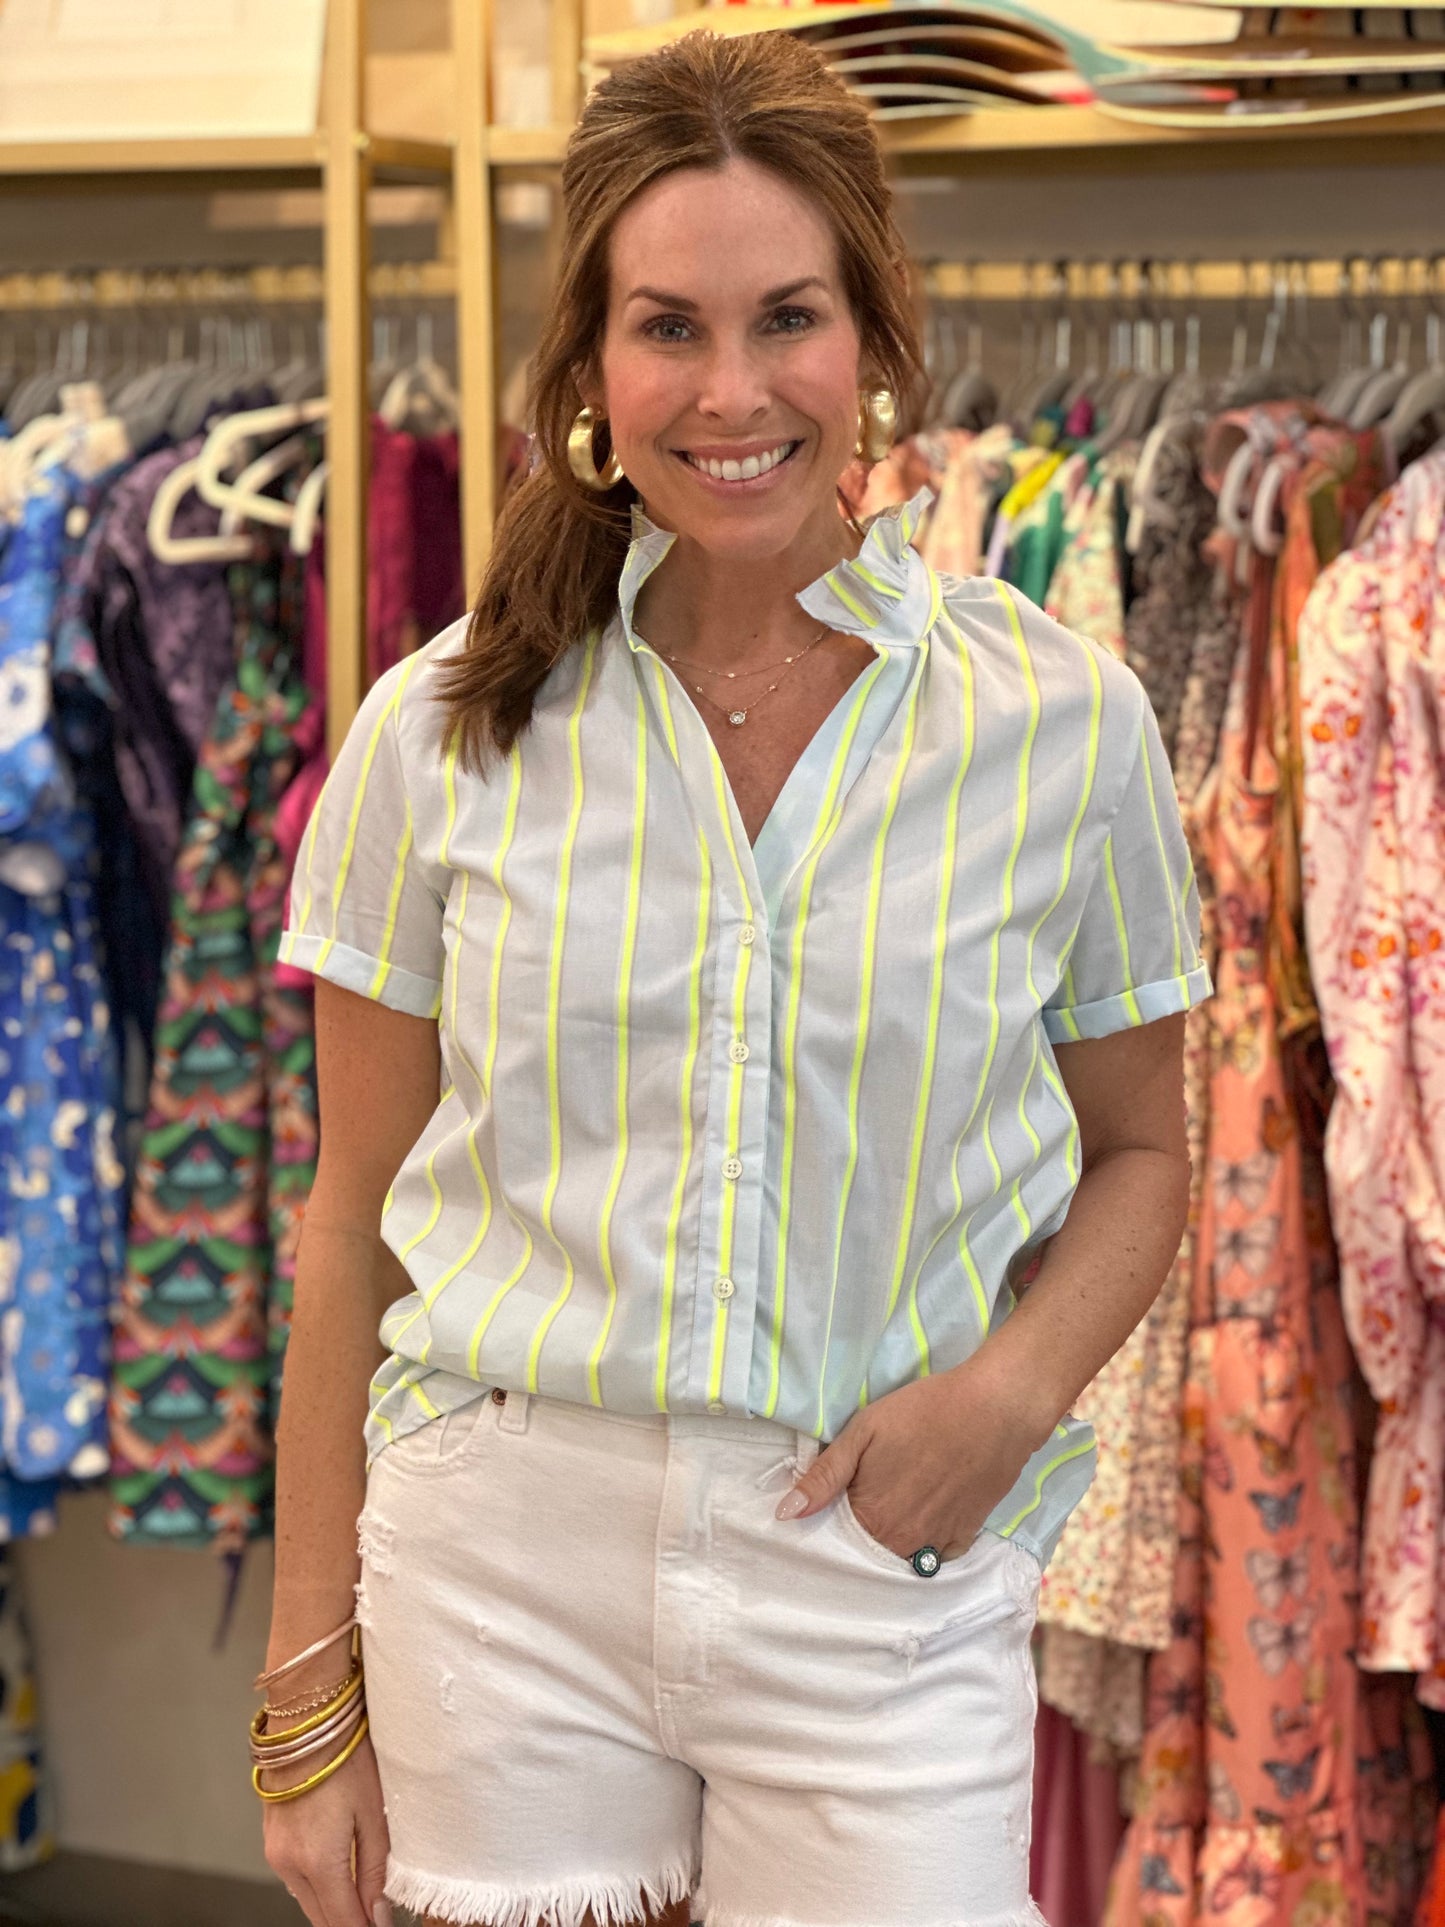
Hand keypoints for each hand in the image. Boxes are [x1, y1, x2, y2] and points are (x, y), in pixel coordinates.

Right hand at [263, 1727, 390, 1926]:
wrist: (306, 1717)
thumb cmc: (346, 1754)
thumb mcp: (374, 1811)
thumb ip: (376, 1869)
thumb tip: (377, 1915)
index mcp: (318, 1861)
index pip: (342, 1923)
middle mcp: (289, 1864)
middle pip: (322, 1918)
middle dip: (349, 1921)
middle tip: (378, 1914)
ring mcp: (275, 1853)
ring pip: (307, 1901)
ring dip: (333, 1905)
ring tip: (365, 1894)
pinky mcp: (271, 1840)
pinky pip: (296, 1879)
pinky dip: (318, 1885)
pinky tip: (340, 1872)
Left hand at [774, 1362, 1042, 1561]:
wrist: (995, 1410)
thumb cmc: (923, 1413)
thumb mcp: (864, 1432)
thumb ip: (824, 1476)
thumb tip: (784, 1514)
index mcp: (872, 1518)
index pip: (836, 1541)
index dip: (827, 1526)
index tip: (827, 1510)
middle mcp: (903, 1543)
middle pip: (869, 1552)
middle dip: (859, 1534)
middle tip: (865, 1500)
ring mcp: (937, 1544)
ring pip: (901, 1555)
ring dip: (891, 1540)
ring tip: (894, 1506)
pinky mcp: (966, 1538)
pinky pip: (935, 1555)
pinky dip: (925, 1541)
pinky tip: (924, 1514)